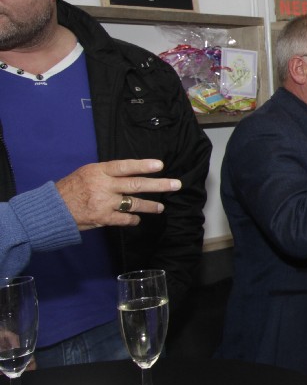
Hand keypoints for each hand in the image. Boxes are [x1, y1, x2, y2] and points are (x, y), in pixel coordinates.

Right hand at [55, 159, 181, 228]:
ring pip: (133, 203)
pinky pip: (124, 219)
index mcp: (99, 171)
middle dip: (158, 185)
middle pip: (135, 184)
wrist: (53, 208)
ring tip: (160, 207)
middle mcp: (103, 186)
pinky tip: (138, 219)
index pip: (125, 166)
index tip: (160, 165)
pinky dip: (132, 219)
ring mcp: (103, 203)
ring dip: (150, 206)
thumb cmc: (71, 188)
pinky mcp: (102, 218)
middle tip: (175, 184)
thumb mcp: (87, 173)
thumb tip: (131, 173)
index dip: (143, 165)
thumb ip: (108, 173)